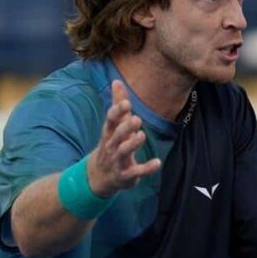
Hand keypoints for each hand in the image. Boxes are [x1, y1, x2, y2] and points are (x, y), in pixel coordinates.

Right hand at [87, 80, 161, 196]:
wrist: (99, 176)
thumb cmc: (110, 144)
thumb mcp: (113, 125)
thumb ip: (118, 104)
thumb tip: (117, 81)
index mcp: (109, 132)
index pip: (110, 120)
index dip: (117, 112)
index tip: (126, 103)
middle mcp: (111, 145)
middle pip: (116, 135)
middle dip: (125, 128)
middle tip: (136, 119)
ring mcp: (117, 161)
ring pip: (124, 152)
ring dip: (133, 144)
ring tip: (142, 135)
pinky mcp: (125, 175)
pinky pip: (136, 172)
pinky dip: (146, 168)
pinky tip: (158, 163)